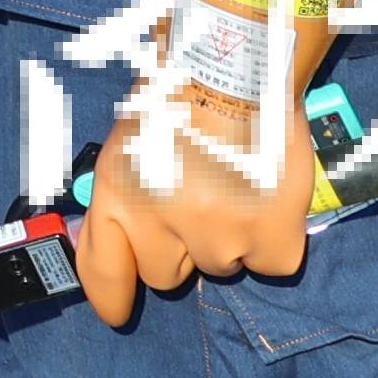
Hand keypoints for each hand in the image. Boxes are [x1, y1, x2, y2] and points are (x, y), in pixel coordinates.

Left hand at [74, 0, 377, 327]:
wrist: (238, 65)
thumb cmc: (179, 96)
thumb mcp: (128, 142)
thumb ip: (121, 197)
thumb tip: (105, 242)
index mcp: (118, 193)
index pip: (103, 268)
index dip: (111, 297)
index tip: (118, 312)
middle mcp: (162, 219)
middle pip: (167, 275)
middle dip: (181, 247)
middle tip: (199, 202)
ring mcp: (218, 232)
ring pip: (223, 267)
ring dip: (229, 237)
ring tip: (234, 184)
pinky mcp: (271, 238)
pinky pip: (272, 265)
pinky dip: (274, 240)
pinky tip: (267, 196)